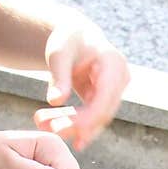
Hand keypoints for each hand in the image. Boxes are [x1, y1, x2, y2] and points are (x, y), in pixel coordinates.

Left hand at [34, 21, 128, 150]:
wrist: (75, 37)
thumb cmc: (67, 40)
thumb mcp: (59, 53)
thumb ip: (59, 77)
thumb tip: (54, 101)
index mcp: (114, 63)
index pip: (104, 98)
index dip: (88, 118)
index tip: (65, 128)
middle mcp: (121, 78)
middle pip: (102, 112)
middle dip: (76, 125)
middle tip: (51, 130)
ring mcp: (116, 91)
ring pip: (97, 119)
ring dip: (73, 128)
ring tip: (46, 127)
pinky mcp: (107, 100)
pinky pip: (93, 118)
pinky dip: (75, 125)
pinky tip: (58, 131)